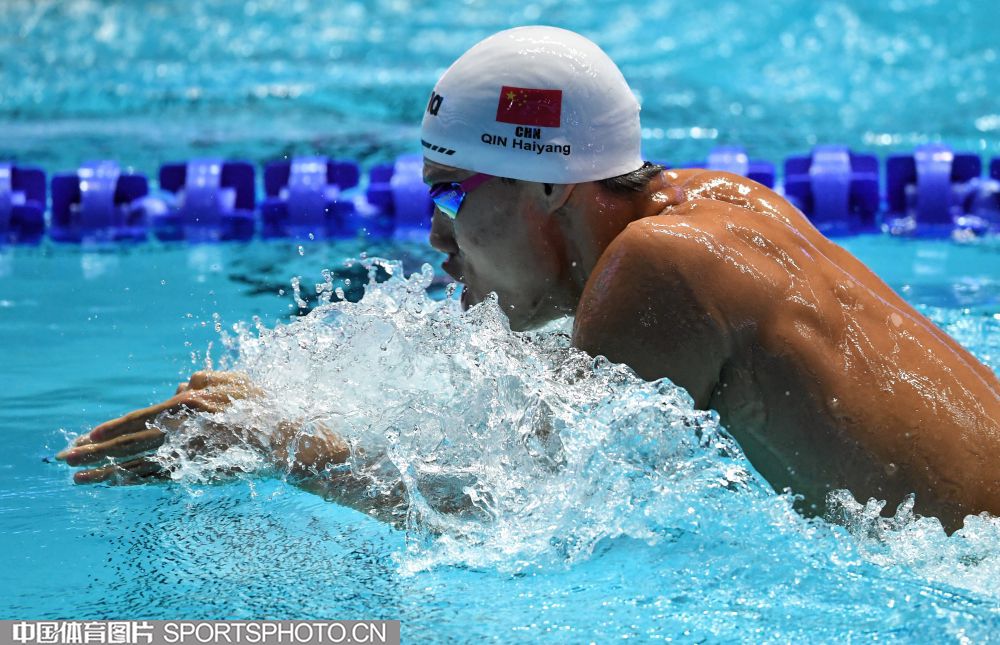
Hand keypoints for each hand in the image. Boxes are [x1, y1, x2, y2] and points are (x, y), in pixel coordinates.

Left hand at [56, 371, 260, 484]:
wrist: (286, 441)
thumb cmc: (262, 408)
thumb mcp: (234, 381)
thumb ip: (205, 378)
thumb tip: (179, 387)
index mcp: (188, 404)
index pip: (139, 418)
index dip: (110, 428)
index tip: (85, 436)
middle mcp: (182, 429)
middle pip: (128, 443)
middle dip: (92, 451)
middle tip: (64, 458)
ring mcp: (188, 454)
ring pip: (136, 464)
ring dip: (103, 471)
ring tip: (77, 478)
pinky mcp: (197, 473)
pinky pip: (157, 479)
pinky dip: (131, 482)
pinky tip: (114, 484)